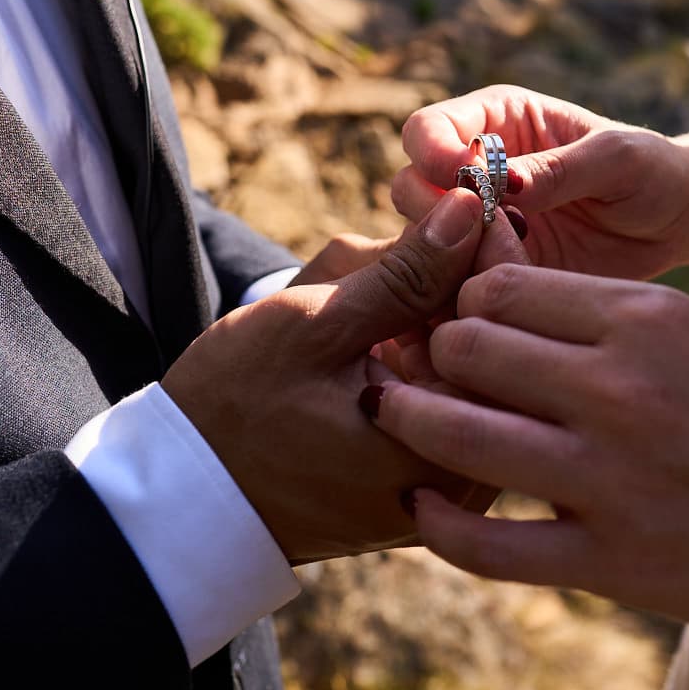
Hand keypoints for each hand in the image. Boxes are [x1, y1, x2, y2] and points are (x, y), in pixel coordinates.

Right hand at [161, 188, 486, 563]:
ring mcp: (448, 489)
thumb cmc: (232, 410)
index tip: (476, 195)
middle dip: (455, 283)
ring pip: (464, 371)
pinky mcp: (425, 483)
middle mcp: (466, 484)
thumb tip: (472, 208)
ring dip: (430, 315)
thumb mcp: (314, 326)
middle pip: (491, 352)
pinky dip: (415, 353)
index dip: (490, 252)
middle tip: (424, 224)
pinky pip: (441, 398)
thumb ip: (405, 271)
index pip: (500, 331)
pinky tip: (369, 324)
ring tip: (367, 282)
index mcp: (447, 452)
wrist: (187, 494)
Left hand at [365, 265, 688, 689]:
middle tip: (415, 373)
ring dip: (409, 423)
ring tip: (393, 421)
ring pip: (455, 432)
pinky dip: (438, 525)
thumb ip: (601, 327)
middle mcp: (620, 386)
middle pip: (466, 345)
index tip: (452, 325)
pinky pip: (485, 544)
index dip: (460, 303)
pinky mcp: (614, 561)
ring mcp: (613, 477)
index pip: (500, 286)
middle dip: (429, 357)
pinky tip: (424, 510)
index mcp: (645, 317)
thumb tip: (497, 315)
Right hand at [394, 85, 688, 279]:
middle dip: (434, 214)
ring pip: (423, 247)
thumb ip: (560, 168)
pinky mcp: (492, 275)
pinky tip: (501, 302)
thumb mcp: (618, 159)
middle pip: (410, 189)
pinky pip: (455, 290)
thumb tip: (506, 182)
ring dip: (450, 262)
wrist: (676, 224)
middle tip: (485, 234)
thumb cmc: (651, 171)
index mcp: (495, 123)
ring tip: (502, 268)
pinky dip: (465, 298)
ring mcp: (477, 229)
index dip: (433, 153)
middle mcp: (473, 174)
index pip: (428, 130)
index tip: (464, 178)